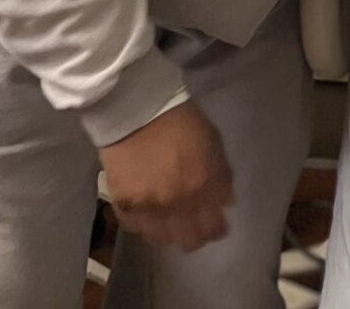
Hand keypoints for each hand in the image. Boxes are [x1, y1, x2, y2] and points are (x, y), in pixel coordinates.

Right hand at [97, 101, 233, 249]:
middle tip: (192, 228)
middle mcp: (178, 202)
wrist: (138, 109)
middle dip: (194, 237)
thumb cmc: (182, 122)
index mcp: (203, 186)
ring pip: (160, 239)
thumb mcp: (214, 145)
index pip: (214, 228)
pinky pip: (134, 226)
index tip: (216, 227)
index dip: (216, 231)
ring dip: (167, 233)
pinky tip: (145, 215)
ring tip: (167, 223)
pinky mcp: (123, 202)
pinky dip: (141, 225)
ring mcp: (149, 205)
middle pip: (188, 240)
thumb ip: (222, 177)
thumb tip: (226, 204)